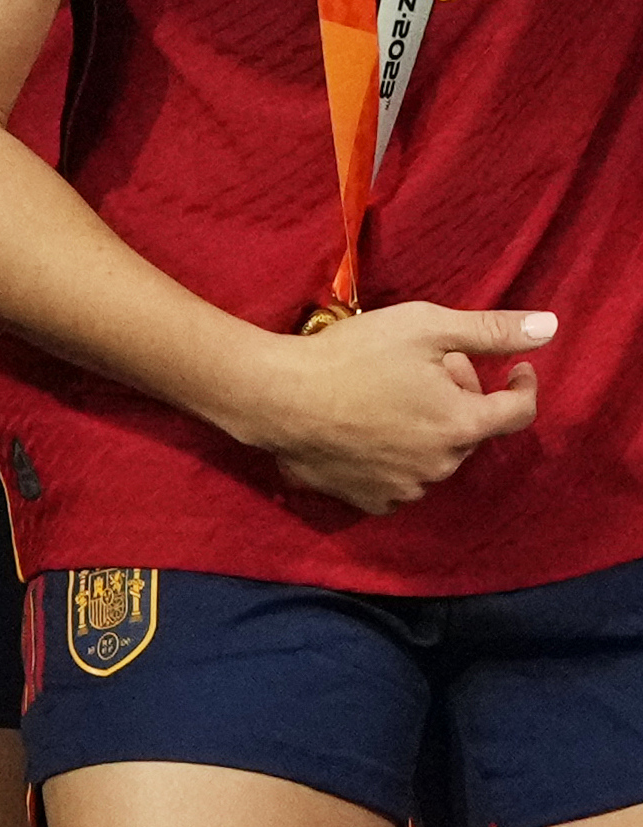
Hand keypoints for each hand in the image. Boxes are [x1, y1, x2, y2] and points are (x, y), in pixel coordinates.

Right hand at [228, 301, 552, 513]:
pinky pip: (402, 482)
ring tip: (392, 398)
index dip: (522, 386)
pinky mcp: (372, 500)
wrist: (275, 396)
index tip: (516, 369)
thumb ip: (489, 330)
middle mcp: (444, 465)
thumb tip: (549, 327)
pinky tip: (370, 433)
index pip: (518, 412)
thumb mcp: (422, 326)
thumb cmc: (351, 355)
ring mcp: (408, 489)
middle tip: (426, 368)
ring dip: (428, 429)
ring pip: (436, 456)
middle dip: (459, 398)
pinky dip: (398, 459)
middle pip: (469, 430)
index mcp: (462, 424)